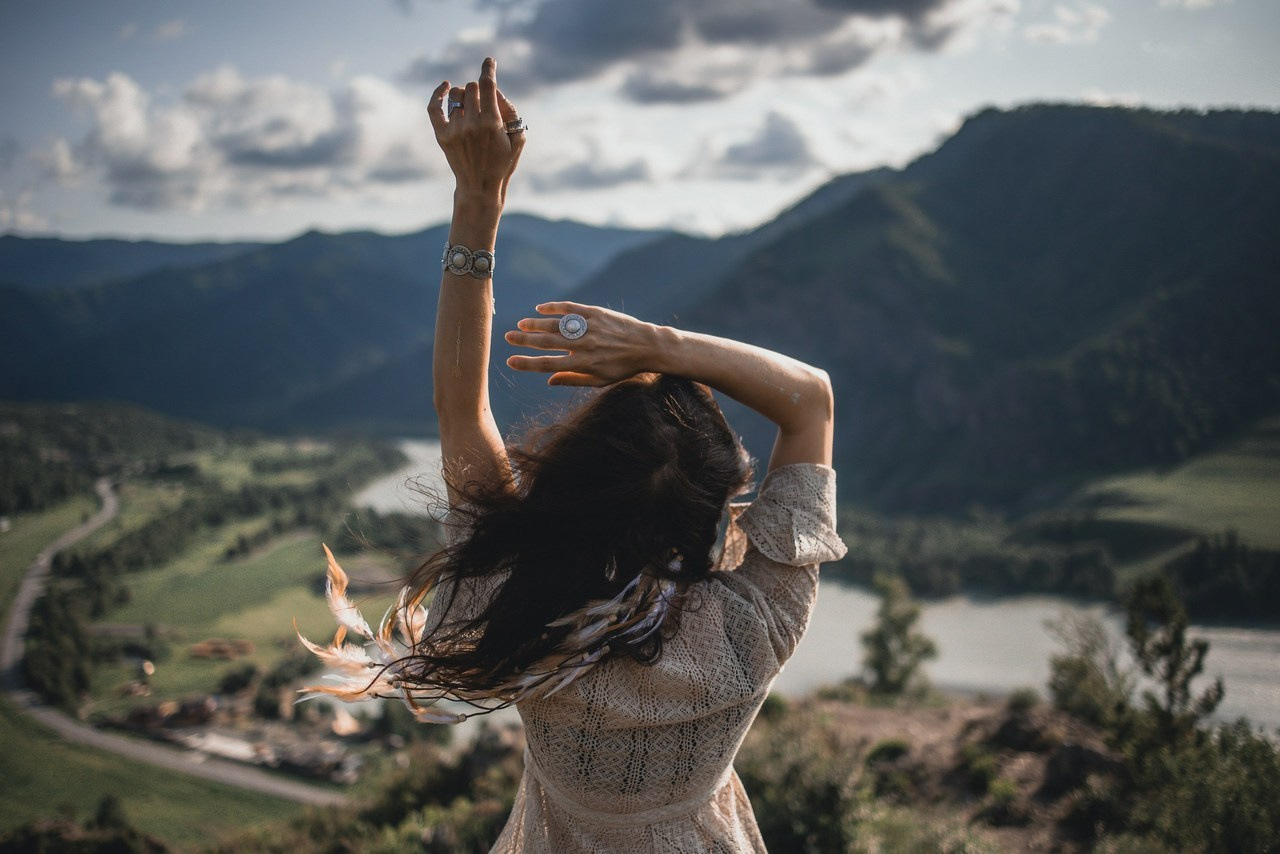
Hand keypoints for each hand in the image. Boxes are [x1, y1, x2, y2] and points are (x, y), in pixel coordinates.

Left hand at [428, 58, 524, 204]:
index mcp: (492, 124)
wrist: (480, 187)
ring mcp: (455, 130)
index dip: (488, 69)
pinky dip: (438, 94)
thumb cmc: (502, 163)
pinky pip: (434, 107)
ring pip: (456, 94)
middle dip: (479, 90)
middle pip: (471, 87)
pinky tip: (445, 86)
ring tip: (470, 105)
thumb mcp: (518, 140)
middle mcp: (472, 124)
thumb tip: (496, 91)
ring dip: (464, 94)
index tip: (489, 61)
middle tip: (485, 104)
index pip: (487, 85)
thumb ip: (511, 112)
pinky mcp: (442, 135)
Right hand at [504, 302, 661, 386]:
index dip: (527, 363)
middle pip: (547, 342)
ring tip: (521, 324)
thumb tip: (549, 380)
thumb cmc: (623, 367)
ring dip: (536, 324)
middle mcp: (584, 345)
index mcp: (583, 364)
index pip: (548, 364)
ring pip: (556, 324)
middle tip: (508, 337)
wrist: (647, 346)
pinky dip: (554, 308)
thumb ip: (573, 380)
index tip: (510, 361)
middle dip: (525, 340)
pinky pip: (571, 308)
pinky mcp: (596, 313)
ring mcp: (589, 327)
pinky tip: (540, 308)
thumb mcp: (600, 381)